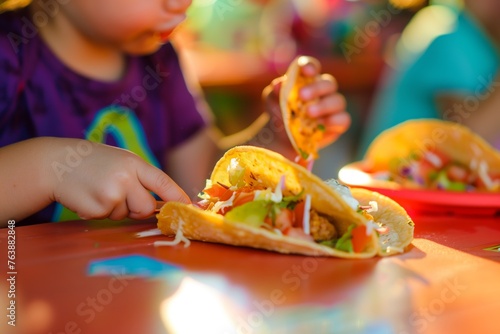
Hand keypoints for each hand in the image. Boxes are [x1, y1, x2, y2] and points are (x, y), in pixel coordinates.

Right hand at [47, 139, 189, 220]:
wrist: (55, 163)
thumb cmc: (92, 162)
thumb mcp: (120, 161)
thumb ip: (140, 178)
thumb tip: (162, 203)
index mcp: (133, 163)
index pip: (163, 183)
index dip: (178, 197)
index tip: (191, 208)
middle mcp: (125, 178)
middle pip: (145, 207)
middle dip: (136, 207)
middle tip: (117, 193)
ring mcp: (111, 194)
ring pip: (125, 215)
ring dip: (115, 208)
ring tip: (98, 190)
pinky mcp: (96, 209)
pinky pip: (107, 218)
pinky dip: (99, 212)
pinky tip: (88, 196)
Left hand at [263, 56, 349, 148]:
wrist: (281, 140)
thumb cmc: (279, 115)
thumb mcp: (272, 103)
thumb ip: (274, 93)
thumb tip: (278, 84)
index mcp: (308, 81)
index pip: (313, 67)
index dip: (311, 66)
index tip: (306, 71)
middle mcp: (323, 91)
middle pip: (329, 83)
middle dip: (316, 88)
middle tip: (302, 95)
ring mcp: (332, 107)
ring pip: (338, 101)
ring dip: (324, 106)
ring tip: (309, 113)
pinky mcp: (337, 124)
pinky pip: (343, 119)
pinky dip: (334, 121)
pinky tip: (322, 124)